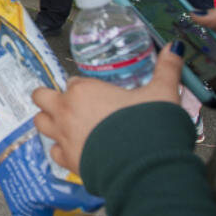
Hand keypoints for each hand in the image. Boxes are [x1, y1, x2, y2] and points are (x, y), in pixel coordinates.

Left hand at [33, 41, 184, 173]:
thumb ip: (166, 69)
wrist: (145, 168)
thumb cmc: (149, 126)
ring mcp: (63, 137)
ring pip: (40, 123)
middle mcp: (66, 111)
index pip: (73, 82)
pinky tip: (76, 149)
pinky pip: (53, 152)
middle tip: (68, 105)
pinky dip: (61, 150)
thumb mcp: (162, 92)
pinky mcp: (67, 160)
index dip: (83, 87)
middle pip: (42, 97)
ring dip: (50, 121)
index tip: (96, 94)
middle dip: (50, 99)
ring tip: (66, 125)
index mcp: (83, 91)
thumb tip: (174, 48)